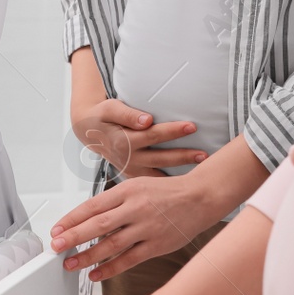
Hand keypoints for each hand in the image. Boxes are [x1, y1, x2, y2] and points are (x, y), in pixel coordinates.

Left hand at [49, 175, 215, 279]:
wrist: (199, 197)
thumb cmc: (165, 192)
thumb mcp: (136, 186)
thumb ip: (113, 202)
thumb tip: (84, 220)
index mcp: (126, 190)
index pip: (91, 206)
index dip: (71, 219)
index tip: (56, 230)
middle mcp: (135, 208)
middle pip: (98, 225)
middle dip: (73, 238)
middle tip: (56, 248)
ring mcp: (147, 228)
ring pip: (111, 245)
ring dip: (88, 257)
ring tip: (71, 264)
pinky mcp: (157, 245)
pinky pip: (129, 260)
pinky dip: (110, 269)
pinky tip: (96, 274)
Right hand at [71, 98, 202, 176]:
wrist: (89, 131)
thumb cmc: (103, 116)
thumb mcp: (110, 109)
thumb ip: (128, 114)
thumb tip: (147, 120)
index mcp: (122, 141)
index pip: (152, 135)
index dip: (172, 131)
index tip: (192, 126)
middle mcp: (128, 158)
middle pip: (160, 158)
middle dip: (183, 156)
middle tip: (204, 153)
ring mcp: (131, 170)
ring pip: (159, 174)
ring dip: (180, 172)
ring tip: (201, 167)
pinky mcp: (134, 176)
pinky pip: (154, 183)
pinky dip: (170, 185)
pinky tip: (187, 185)